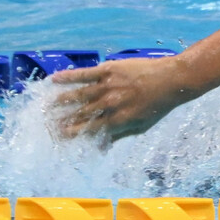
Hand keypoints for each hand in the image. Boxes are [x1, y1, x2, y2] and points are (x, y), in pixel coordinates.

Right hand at [52, 57, 188, 141]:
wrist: (173, 80)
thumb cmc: (157, 105)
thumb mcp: (142, 126)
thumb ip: (119, 136)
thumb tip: (100, 148)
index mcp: (119, 120)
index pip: (89, 130)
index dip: (72, 134)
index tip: (59, 137)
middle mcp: (111, 104)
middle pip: (81, 114)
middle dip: (62, 120)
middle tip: (47, 123)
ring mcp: (109, 86)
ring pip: (78, 94)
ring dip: (60, 100)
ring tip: (47, 105)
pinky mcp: (109, 70)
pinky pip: (84, 74)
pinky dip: (68, 77)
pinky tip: (54, 79)